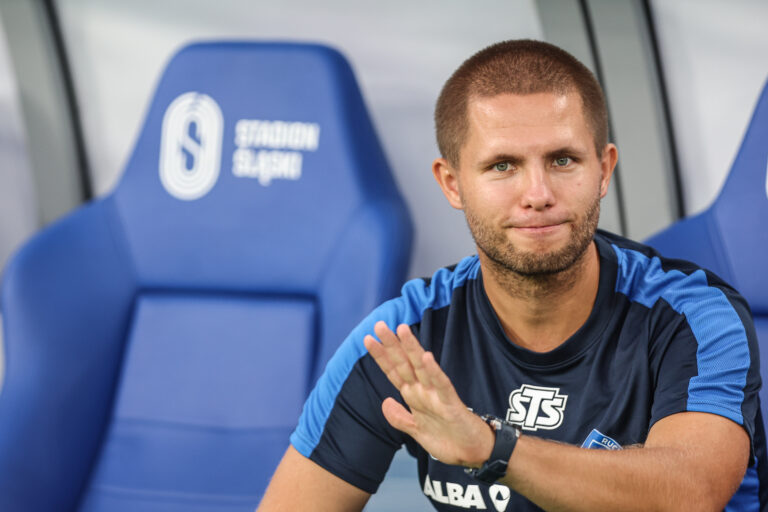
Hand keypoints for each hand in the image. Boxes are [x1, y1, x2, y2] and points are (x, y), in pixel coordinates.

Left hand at [363, 321, 493, 466]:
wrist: (473, 454)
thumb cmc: (449, 440)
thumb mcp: (417, 431)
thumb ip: (400, 418)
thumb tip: (384, 401)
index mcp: (414, 396)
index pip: (394, 372)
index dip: (381, 356)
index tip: (367, 339)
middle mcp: (424, 391)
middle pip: (405, 364)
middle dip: (392, 345)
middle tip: (379, 324)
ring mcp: (437, 396)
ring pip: (422, 367)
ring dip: (412, 348)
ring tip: (402, 330)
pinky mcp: (451, 404)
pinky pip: (442, 385)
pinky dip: (434, 372)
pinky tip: (427, 357)